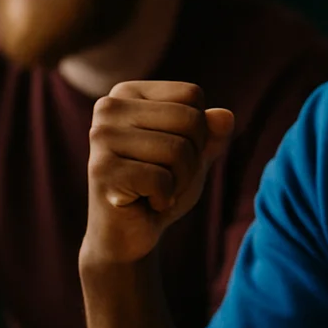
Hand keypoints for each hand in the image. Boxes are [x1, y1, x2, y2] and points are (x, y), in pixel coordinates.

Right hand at [83, 81, 233, 265]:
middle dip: (193, 158)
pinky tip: (144, 203)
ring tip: (155, 191)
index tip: (173, 154)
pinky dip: (164, 198)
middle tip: (168, 177)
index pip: (192, 95)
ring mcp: (101, 138)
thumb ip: (212, 133)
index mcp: (128, 93)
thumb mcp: (194, 155)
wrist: (127, 234)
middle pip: (190, 120)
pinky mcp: (101, 170)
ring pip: (179, 150)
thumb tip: (225, 117)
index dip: (199, 130)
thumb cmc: (160, 186)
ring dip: (180, 181)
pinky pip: (162, 179)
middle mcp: (108, 107)